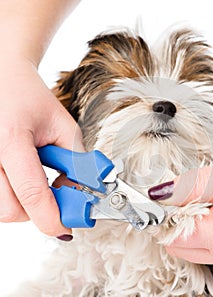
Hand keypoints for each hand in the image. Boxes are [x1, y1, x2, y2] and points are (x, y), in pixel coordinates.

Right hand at [0, 58, 83, 236]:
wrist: (1, 78)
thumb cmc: (31, 98)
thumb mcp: (63, 125)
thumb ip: (76, 161)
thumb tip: (80, 192)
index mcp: (11, 139)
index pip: (31, 192)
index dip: (51, 217)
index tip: (66, 228)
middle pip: (10, 210)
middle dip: (37, 212)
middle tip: (55, 196)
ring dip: (23, 204)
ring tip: (35, 179)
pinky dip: (9, 196)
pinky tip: (18, 177)